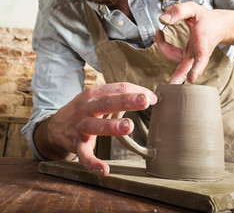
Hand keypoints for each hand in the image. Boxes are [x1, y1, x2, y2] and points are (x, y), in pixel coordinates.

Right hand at [35, 82, 156, 176]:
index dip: (136, 92)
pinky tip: (105, 170)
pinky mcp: (76, 144)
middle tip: (144, 101)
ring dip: (110, 126)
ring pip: (94, 126)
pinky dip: (93, 163)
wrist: (55, 127)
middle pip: (106, 102)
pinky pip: (83, 155)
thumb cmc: (84, 110)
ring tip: (128, 127)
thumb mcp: (98, 98)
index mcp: (94, 93)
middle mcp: (86, 108)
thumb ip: (121, 96)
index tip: (153, 98)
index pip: (118, 88)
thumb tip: (150, 96)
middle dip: (126, 101)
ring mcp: (80, 126)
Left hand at [154, 3, 233, 84]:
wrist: (218, 26)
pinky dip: (164, 48)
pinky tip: (159, 38)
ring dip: (163, 48)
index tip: (192, 78)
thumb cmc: (206, 18)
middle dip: (178, 78)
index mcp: (203, 42)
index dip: (197, 67)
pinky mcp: (188, 58)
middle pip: (187, 68)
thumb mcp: (193, 9)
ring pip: (175, 59)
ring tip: (158, 34)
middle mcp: (198, 54)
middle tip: (169, 86)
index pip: (201, 56)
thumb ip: (178, 11)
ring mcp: (193, 58)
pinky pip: (173, 56)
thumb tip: (162, 20)